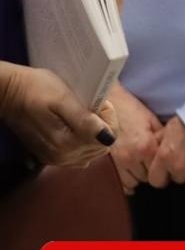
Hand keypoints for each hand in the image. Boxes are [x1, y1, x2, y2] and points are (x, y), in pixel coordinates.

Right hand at [0, 61, 115, 166]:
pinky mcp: (52, 158)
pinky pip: (80, 156)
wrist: (11, 94)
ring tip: (81, 115)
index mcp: (68, 142)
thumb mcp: (64, 99)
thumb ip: (85, 120)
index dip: (108, 118)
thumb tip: (108, 138)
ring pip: (93, 151)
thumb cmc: (38, 89)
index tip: (98, 103)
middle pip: (102, 145)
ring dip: (94, 133)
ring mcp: (57, 159)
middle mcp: (63, 156)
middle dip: (103, 125)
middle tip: (90, 107)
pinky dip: (84, 142)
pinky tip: (77, 128)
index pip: (109, 137)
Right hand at [105, 83, 163, 194]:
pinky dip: (127, 179)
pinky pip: (120, 182)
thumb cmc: (131, 110)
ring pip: (133, 182)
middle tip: (154, 163)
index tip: (168, 165)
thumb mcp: (153, 121)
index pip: (161, 171)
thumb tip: (174, 151)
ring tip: (142, 165)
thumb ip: (162, 139)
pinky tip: (131, 171)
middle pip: (147, 178)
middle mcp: (132, 158)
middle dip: (152, 172)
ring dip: (139, 176)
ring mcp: (118, 162)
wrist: (105, 105)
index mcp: (147, 147)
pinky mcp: (107, 163)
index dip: (165, 169)